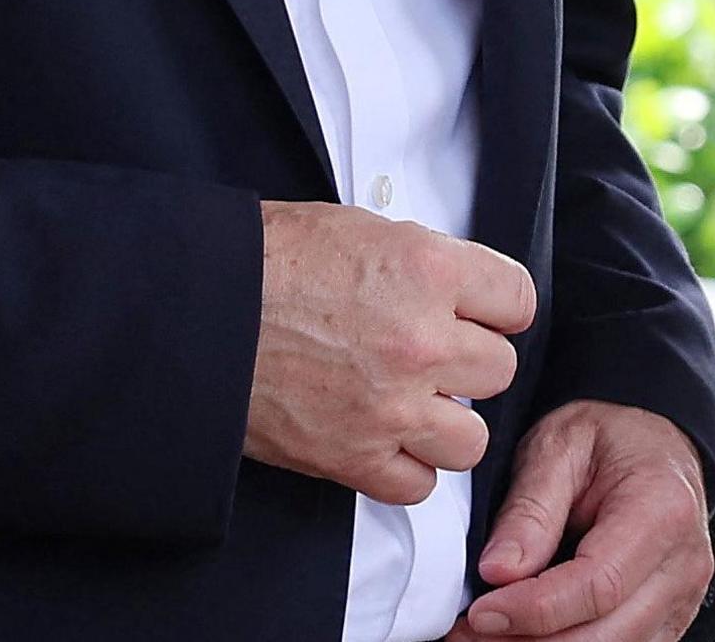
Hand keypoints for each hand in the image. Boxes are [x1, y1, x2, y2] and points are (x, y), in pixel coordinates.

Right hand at [247, 202, 534, 506]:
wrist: (196, 309)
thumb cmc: (266, 262)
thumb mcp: (360, 230)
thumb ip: (420, 262)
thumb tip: (451, 287)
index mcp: (428, 271)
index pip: (518, 300)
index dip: (497, 309)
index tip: (481, 315)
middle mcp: (421, 340)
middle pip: (499, 370)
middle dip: (468, 364)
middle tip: (432, 358)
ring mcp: (391, 405)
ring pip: (472, 438)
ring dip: (446, 425)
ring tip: (413, 405)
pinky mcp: (353, 457)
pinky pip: (417, 485)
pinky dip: (404, 469)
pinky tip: (382, 440)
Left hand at [468, 400, 714, 639]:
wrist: (652, 443)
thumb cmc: (609, 440)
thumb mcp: (559, 447)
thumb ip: (529, 510)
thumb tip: (498, 572)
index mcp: (662, 511)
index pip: (598, 584)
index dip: (534, 610)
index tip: (480, 613)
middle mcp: (683, 564)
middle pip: (605, 635)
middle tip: (466, 632)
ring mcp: (682, 599)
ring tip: (488, 634)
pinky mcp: (669, 621)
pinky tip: (524, 636)